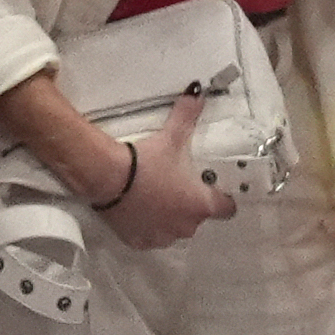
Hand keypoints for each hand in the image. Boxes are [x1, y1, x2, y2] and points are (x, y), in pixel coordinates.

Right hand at [101, 89, 239, 250]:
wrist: (108, 177)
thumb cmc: (147, 161)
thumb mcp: (172, 137)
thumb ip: (187, 115)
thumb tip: (198, 91)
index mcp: (201, 205)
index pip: (227, 209)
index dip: (222, 199)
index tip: (215, 191)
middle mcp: (186, 227)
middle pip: (198, 218)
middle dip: (189, 205)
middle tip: (174, 185)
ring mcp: (163, 237)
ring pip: (174, 229)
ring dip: (169, 217)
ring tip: (154, 197)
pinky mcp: (140, 242)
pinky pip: (151, 237)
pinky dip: (147, 227)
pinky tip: (139, 211)